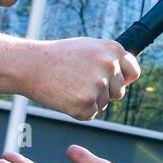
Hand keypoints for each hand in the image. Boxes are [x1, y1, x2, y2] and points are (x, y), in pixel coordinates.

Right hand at [0, 34, 139, 119]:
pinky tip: (64, 97)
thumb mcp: (89, 48)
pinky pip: (90, 114)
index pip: (133, 73)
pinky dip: (78, 111)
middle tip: (77, 82)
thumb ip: (111, 59)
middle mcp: (110, 65)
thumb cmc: (58, 57)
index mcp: (113, 50)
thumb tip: (130, 76)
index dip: (122, 80)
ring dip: (89, 101)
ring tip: (68, 86)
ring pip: (103, 104)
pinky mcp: (86, 102)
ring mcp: (99, 84)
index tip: (109, 82)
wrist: (29, 65)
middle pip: (118, 92)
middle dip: (102, 92)